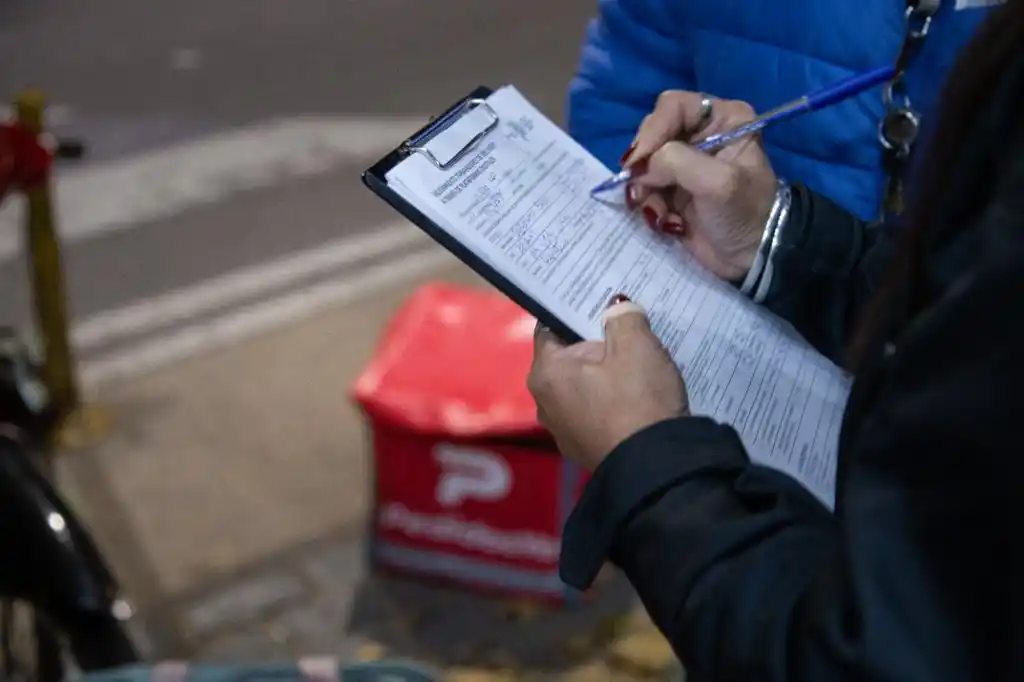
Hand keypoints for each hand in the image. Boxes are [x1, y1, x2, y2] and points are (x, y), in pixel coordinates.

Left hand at [527, 296, 687, 471]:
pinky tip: (638, 398)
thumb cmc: (638, 399)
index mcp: (546, 373)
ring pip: (584, 387)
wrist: (656, 468)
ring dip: (605, 376)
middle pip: (569, 359)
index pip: (551, 328)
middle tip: (626, 331)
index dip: (576, 313)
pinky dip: (611, 402)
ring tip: (637, 365)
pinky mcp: (585, 448)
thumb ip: (623, 318)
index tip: (601, 305)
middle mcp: (544, 402)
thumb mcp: (636, 346)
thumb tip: (617, 309)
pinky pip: (596, 412)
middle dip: (595, 345)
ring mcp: (563, 430)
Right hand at [622, 91, 778, 280]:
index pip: (672, 106)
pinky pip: (645, 189)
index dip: (652, 129)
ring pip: (644, 164)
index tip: (640, 161)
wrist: (752, 258)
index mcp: (723, 119)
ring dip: (645, 191)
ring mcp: (685, 164)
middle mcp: (701, 135)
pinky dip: (649, 206)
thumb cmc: (744, 213)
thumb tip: (639, 168)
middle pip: (653, 133)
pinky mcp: (672, 190)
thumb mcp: (718, 182)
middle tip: (643, 191)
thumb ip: (676, 162)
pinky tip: (666, 222)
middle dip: (645, 165)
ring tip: (658, 213)